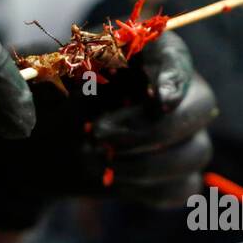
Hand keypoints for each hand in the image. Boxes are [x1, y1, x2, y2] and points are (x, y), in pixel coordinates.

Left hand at [0, 30, 215, 228]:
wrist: (42, 146)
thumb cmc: (48, 101)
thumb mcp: (46, 80)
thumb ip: (66, 72)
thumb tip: (84, 78)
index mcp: (147, 53)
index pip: (177, 56)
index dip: (175, 77)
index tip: (160, 100)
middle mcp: (176, 90)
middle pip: (201, 105)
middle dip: (154, 128)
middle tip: (101, 136)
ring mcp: (184, 134)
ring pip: (195, 151)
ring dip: (146, 164)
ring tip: (97, 161)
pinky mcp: (178, 173)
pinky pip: (184, 186)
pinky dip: (149, 189)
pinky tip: (113, 178)